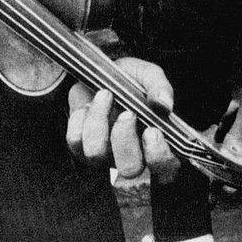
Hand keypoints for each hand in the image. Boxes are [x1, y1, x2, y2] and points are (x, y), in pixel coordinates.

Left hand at [65, 58, 179, 183]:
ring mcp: (105, 156)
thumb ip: (159, 87)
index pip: (166, 168)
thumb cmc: (132, 79)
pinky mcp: (80, 147)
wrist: (101, 72)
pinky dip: (81, 117)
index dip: (158, 156)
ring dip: (99, 121)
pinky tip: (89, 102)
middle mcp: (132, 156)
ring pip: (96, 155)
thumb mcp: (149, 76)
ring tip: (106, 94)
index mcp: (156, 144)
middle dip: (125, 140)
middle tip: (128, 112)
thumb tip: (164, 104)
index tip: (152, 131)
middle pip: (130, 169)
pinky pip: (76, 140)